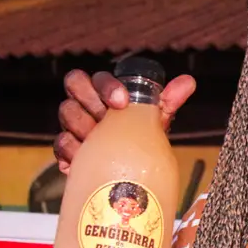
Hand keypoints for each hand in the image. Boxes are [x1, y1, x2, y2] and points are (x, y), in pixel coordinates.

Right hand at [55, 69, 195, 173]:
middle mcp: (86, 105)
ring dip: (81, 127)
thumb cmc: (140, 138)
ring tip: (97, 140)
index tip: (121, 101)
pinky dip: (70, 155)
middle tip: (105, 119)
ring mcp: (74, 127)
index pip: (95, 76)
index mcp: (104, 93)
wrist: (130, 171)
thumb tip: (188, 83)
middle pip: (73, 86)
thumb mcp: (155, 120)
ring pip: (66, 114)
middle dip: (89, 101)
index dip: (106, 85)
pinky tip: (78, 163)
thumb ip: (167, 101)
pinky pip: (60, 148)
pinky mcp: (68, 152)